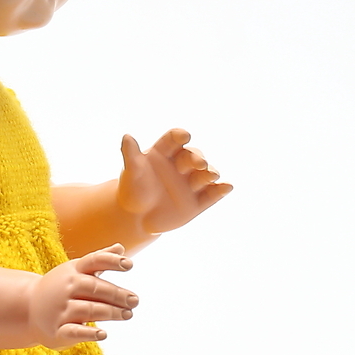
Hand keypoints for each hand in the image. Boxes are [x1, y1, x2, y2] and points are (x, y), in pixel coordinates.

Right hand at [27, 244, 137, 349]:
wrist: (28, 307)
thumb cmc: (61, 287)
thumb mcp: (77, 270)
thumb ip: (100, 259)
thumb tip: (121, 246)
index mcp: (73, 271)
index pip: (94, 261)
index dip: (112, 261)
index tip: (129, 265)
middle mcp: (67, 288)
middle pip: (95, 288)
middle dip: (117, 295)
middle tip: (134, 301)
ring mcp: (61, 309)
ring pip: (88, 310)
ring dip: (110, 312)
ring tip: (127, 314)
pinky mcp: (58, 330)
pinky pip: (73, 332)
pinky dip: (88, 333)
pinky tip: (103, 334)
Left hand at [117, 129, 231, 233]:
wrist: (136, 218)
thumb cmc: (132, 190)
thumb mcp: (131, 173)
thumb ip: (131, 155)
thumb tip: (127, 136)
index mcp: (165, 152)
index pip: (174, 140)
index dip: (180, 136)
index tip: (184, 136)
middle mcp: (182, 164)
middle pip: (193, 156)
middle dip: (197, 158)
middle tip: (198, 163)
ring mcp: (191, 182)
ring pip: (205, 174)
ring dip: (211, 172)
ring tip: (210, 174)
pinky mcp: (199, 201)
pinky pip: (212, 194)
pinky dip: (221, 190)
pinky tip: (227, 186)